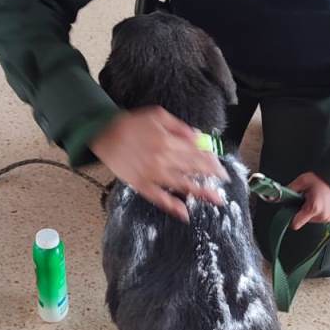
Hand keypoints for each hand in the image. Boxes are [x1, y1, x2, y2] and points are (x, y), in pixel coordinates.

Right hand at [91, 108, 226, 221]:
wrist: (104, 135)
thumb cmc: (131, 124)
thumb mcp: (157, 116)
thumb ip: (179, 127)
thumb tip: (197, 137)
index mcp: (168, 141)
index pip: (197, 153)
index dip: (211, 161)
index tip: (221, 167)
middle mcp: (163, 159)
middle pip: (193, 169)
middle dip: (211, 176)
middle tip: (225, 182)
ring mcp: (153, 174)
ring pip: (182, 185)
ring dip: (201, 192)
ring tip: (216, 200)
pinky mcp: (142, 185)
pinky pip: (159, 198)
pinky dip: (172, 206)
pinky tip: (185, 213)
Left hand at [288, 172, 329, 229]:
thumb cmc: (324, 179)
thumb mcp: (303, 180)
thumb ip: (290, 189)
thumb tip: (279, 196)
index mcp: (313, 208)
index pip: (295, 224)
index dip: (290, 216)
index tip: (290, 209)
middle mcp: (321, 216)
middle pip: (303, 220)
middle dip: (301, 210)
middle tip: (306, 198)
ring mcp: (328, 218)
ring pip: (311, 219)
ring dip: (310, 211)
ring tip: (315, 198)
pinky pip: (319, 218)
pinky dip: (318, 211)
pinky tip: (321, 201)